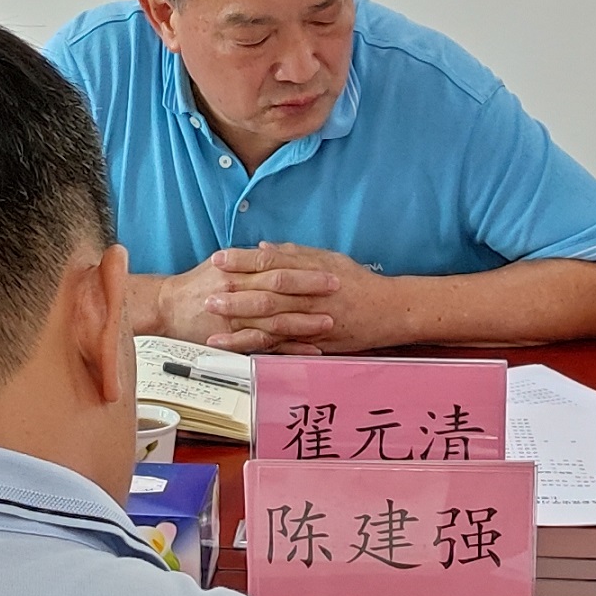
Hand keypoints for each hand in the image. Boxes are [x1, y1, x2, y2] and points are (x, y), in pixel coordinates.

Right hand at [155, 249, 342, 353]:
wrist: (165, 308)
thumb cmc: (195, 286)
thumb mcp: (221, 265)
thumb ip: (249, 260)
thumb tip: (276, 251)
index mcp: (236, 270)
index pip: (275, 266)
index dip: (303, 268)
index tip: (328, 269)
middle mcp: (236, 291)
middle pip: (278, 289)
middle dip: (309, 290)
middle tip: (337, 290)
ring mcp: (234, 318)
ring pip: (274, 319)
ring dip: (304, 321)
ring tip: (329, 321)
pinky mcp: (231, 340)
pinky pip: (264, 345)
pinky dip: (288, 348)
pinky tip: (309, 350)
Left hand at [220, 244, 409, 353]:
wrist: (388, 310)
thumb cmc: (358, 283)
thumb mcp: (328, 258)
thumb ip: (295, 253)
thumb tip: (263, 248)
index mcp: (311, 270)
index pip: (271, 262)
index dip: (243, 261)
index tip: (219, 259)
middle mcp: (310, 295)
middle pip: (266, 293)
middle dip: (234, 295)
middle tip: (207, 295)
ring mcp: (311, 321)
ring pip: (271, 322)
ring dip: (239, 324)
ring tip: (213, 325)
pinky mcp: (313, 342)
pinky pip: (282, 346)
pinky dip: (257, 347)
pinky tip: (237, 348)